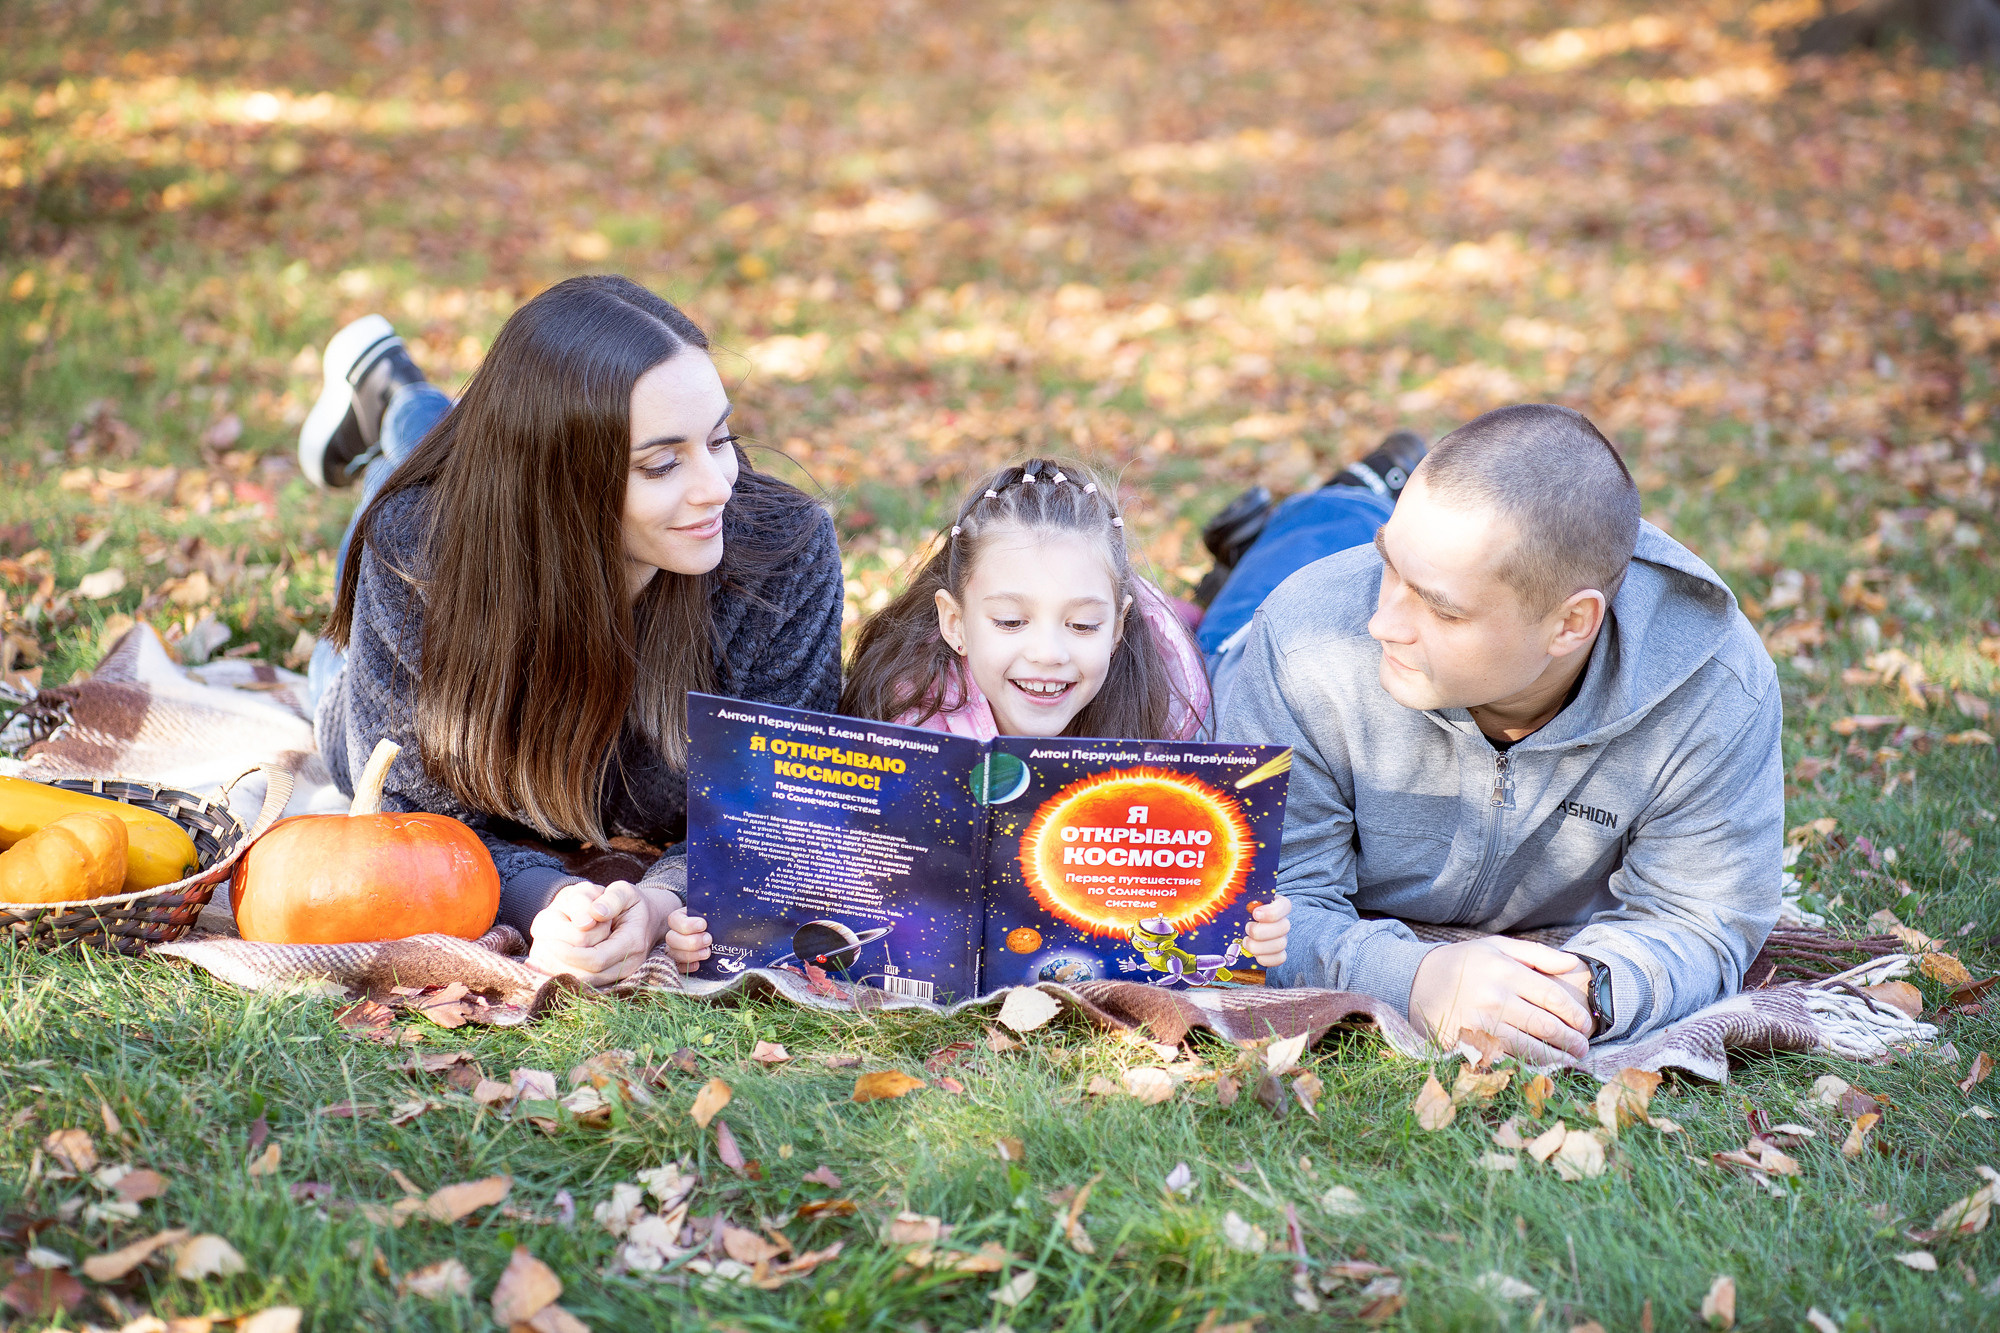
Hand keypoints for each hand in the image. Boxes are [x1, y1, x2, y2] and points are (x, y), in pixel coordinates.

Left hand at [527, 880, 655, 986]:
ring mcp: (619, 975)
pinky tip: (542, 964)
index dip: (570, 953)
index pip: (596, 959)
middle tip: (540, 947)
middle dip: (559, 964)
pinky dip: (560, 974)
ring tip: (539, 954)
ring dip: (557, 971)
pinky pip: (582, 983)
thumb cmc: (631, 904)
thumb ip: (612, 899)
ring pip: (582, 983)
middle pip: (587, 976)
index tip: (550, 941)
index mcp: (633, 942)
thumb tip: (596, 913)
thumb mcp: (625, 891)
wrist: (648, 921)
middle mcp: (628, 965)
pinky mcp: (609, 979)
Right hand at [663, 905, 710, 971]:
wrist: (716, 930)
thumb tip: (727, 910)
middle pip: (671, 939)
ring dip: (691, 955)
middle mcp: (674, 933)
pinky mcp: (679, 961)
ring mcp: (675, 948)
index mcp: (680, 917)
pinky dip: (687, 967)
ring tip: (707, 952)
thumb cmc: (713, 920)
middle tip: (708, 940)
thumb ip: (712, 911)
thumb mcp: (711, 911)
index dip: (687, 925)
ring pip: (673, 954)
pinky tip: (698, 965)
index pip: (674, 920)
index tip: (703, 925)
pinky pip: (677, 967)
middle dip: (691, 942)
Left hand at [1242, 896, 1290, 968]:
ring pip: (1281, 944)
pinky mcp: (1277, 954)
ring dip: (1260, 946)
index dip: (1272, 911)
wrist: (1235, 926)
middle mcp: (1281, 921)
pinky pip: (1280, 959)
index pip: (1284, 905)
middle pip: (1284, 927)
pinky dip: (1265, 959)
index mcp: (1274, 904)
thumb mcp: (1237, 901)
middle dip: (1262, 931)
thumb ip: (1235, 896)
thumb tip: (1220, 885)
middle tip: (1246, 929)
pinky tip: (1253, 955)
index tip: (1255, 913)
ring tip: (1245, 942)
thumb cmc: (1236, 911)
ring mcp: (1281, 938)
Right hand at [1407, 937, 1592, 1064]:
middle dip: (1570, 1039)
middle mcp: (1494, 997)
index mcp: (1505, 971)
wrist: (1416, 980)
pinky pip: (1502, 1058)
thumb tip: (1574, 964)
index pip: (1552, 997)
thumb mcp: (1497, 947)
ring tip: (1570, 1060)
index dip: (1575, 1013)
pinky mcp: (1466, 1042)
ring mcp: (1479, 1023)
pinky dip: (1524, 1064)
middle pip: (1544, 1025)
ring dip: (1554, 1057)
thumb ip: (1537, 954)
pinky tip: (1538, 1067)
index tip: (1585, 1024)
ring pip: (1527, 1046)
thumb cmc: (1464, 962)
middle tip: (1583, 1047)